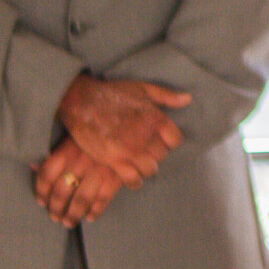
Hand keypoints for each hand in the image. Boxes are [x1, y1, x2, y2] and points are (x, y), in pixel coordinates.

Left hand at [34, 136, 122, 225]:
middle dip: (57, 207)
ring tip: (69, 222)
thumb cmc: (97, 134)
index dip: (41, 191)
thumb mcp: (73, 138)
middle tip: (55, 217)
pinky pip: (104, 198)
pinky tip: (91, 217)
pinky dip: (96, 210)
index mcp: (67, 151)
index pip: (47, 175)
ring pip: (82, 198)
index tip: (41, 202)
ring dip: (74, 213)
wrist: (127, 129)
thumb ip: (55, 153)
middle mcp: (80, 162)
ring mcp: (99, 171)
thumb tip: (33, 166)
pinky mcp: (116, 177)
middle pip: (62, 191)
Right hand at [56, 75, 190, 185]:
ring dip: (146, 167)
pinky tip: (132, 177)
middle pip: (162, 155)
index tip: (161, 141)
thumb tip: (188, 99)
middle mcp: (146, 136)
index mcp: (156, 119)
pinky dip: (134, 180)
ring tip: (139, 163)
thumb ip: (166, 96)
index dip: (169, 142)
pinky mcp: (113, 160)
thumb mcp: (143, 88)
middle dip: (156, 154)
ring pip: (150, 169)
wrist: (81, 101)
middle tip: (145, 151)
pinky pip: (133, 179)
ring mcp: (130, 150)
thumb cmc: (112, 93)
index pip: (175, 140)